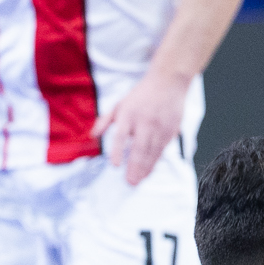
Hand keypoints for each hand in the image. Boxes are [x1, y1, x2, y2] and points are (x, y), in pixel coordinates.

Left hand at [94, 70, 189, 185]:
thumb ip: (105, 120)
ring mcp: (159, 127)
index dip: (118, 150)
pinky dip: (155, 161)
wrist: (169, 82)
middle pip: (139, 148)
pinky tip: (150, 170)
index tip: (115, 165)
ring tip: (139, 180)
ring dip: (146, 168)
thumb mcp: (120, 104)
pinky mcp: (171, 130)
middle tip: (130, 182)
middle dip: (135, 167)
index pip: (121, 135)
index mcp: (128, 114)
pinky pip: (162, 149)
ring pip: (152, 152)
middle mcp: (144, 122)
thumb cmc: (142, 94)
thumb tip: (92, 136)